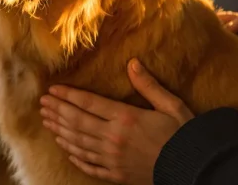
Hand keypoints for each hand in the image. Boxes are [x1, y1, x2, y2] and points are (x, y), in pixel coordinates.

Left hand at [40, 59, 193, 184]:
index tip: (52, 90)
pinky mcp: (116, 174)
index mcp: (126, 118)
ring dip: (60, 131)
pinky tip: (65, 148)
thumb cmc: (184, 135)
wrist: (194, 169)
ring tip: (47, 121)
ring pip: (78, 143)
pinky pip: (89, 165)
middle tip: (42, 103)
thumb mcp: (171, 105)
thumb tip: (132, 63)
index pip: (89, 103)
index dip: (68, 96)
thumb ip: (149, 85)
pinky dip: (74, 155)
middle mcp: (114, 138)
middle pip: (78, 122)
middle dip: (58, 111)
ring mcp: (113, 158)